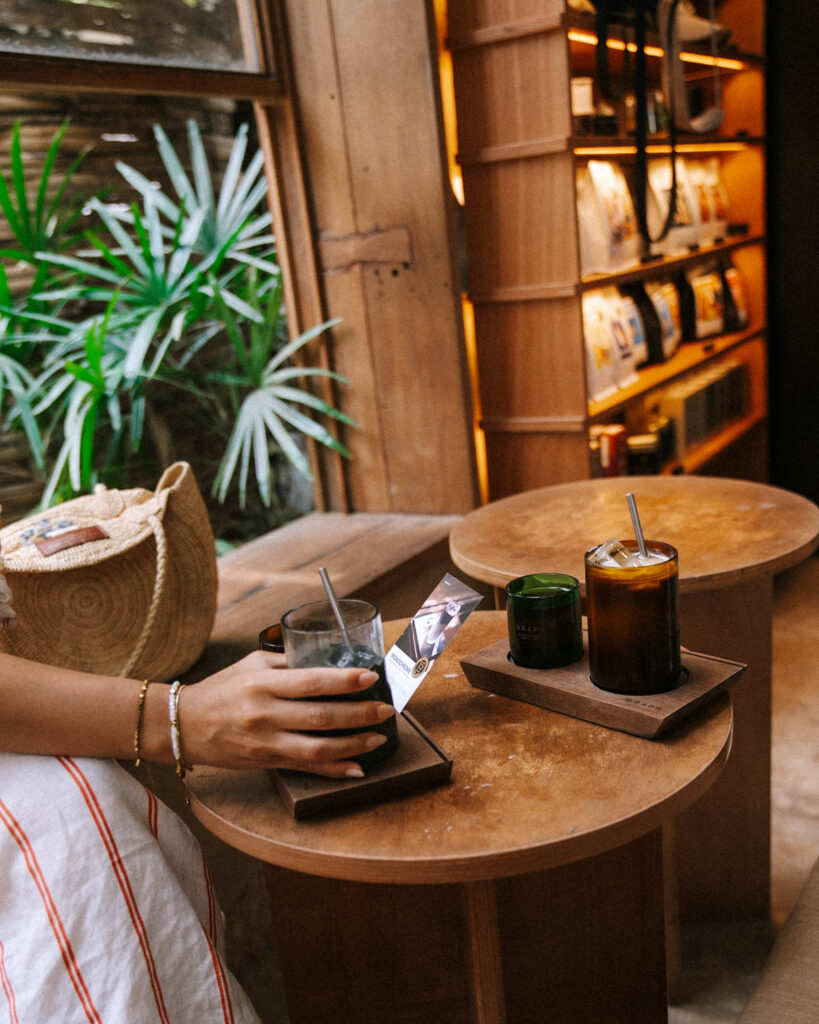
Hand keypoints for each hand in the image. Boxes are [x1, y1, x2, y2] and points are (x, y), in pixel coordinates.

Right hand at [177, 650, 394, 777]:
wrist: (182, 724)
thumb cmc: (223, 688)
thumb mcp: (252, 665)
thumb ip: (288, 664)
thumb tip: (329, 661)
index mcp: (263, 684)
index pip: (311, 682)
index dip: (344, 681)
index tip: (370, 677)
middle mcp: (265, 714)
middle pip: (321, 717)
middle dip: (359, 714)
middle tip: (386, 709)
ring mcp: (266, 743)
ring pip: (317, 748)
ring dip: (353, 745)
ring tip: (378, 738)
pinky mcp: (266, 762)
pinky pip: (306, 768)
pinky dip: (334, 771)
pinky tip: (357, 769)